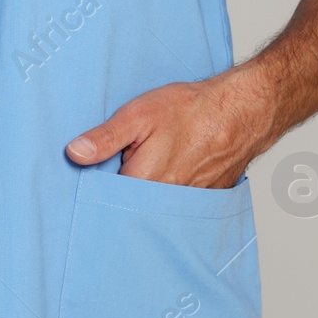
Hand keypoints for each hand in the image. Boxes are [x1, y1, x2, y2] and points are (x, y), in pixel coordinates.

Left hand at [63, 69, 276, 188]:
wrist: (242, 110)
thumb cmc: (191, 109)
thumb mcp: (138, 115)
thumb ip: (105, 138)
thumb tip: (75, 153)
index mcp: (145, 182)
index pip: (106, 201)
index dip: (94, 190)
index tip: (84, 182)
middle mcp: (167, 199)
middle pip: (130, 207)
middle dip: (118, 196)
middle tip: (117, 172)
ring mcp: (189, 202)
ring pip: (154, 206)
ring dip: (144, 196)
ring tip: (147, 169)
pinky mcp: (204, 199)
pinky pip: (177, 204)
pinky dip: (168, 194)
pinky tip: (170, 173)